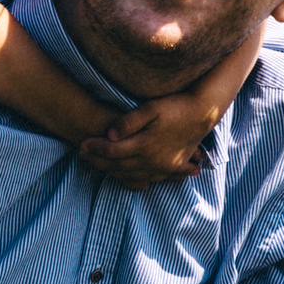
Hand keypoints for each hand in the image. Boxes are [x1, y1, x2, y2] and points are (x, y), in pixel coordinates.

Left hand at [79, 102, 208, 190]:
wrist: (202, 113)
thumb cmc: (175, 106)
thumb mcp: (151, 108)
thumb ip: (129, 122)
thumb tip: (109, 135)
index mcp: (145, 145)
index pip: (113, 151)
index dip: (95, 148)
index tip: (82, 143)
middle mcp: (153, 160)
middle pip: (118, 165)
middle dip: (98, 160)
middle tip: (83, 154)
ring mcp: (163, 166)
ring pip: (131, 174)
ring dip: (112, 170)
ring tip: (98, 163)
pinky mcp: (171, 167)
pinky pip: (148, 177)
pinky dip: (133, 178)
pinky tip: (125, 175)